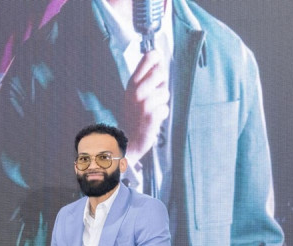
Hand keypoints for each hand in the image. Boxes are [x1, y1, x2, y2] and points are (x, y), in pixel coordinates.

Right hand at [122, 50, 169, 165]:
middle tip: (155, 95)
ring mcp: (144, 103)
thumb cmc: (134, 115)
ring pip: (165, 93)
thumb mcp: (134, 93)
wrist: (126, 140)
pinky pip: (165, 108)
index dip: (157, 58)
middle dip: (162, 83)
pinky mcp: (151, 115)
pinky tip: (152, 119)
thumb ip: (146, 77)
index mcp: (132, 83)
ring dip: (162, 102)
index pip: (148, 58)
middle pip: (160, 72)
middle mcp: (137, 90)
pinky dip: (162, 115)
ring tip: (151, 110)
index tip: (158, 63)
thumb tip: (160, 60)